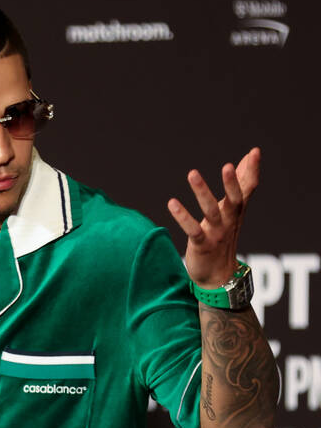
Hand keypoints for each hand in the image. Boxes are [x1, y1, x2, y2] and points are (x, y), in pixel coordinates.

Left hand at [166, 147, 259, 288]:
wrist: (218, 275)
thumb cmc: (223, 237)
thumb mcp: (232, 211)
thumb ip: (239, 185)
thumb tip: (247, 158)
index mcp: (236, 211)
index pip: (248, 189)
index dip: (252, 171)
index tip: (255, 152)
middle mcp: (229, 221)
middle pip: (234, 200)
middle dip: (232, 184)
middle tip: (228, 165)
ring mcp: (217, 233)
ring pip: (211, 212)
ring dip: (202, 193)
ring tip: (192, 173)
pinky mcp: (202, 245)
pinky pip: (193, 230)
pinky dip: (183, 217)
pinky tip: (172, 203)